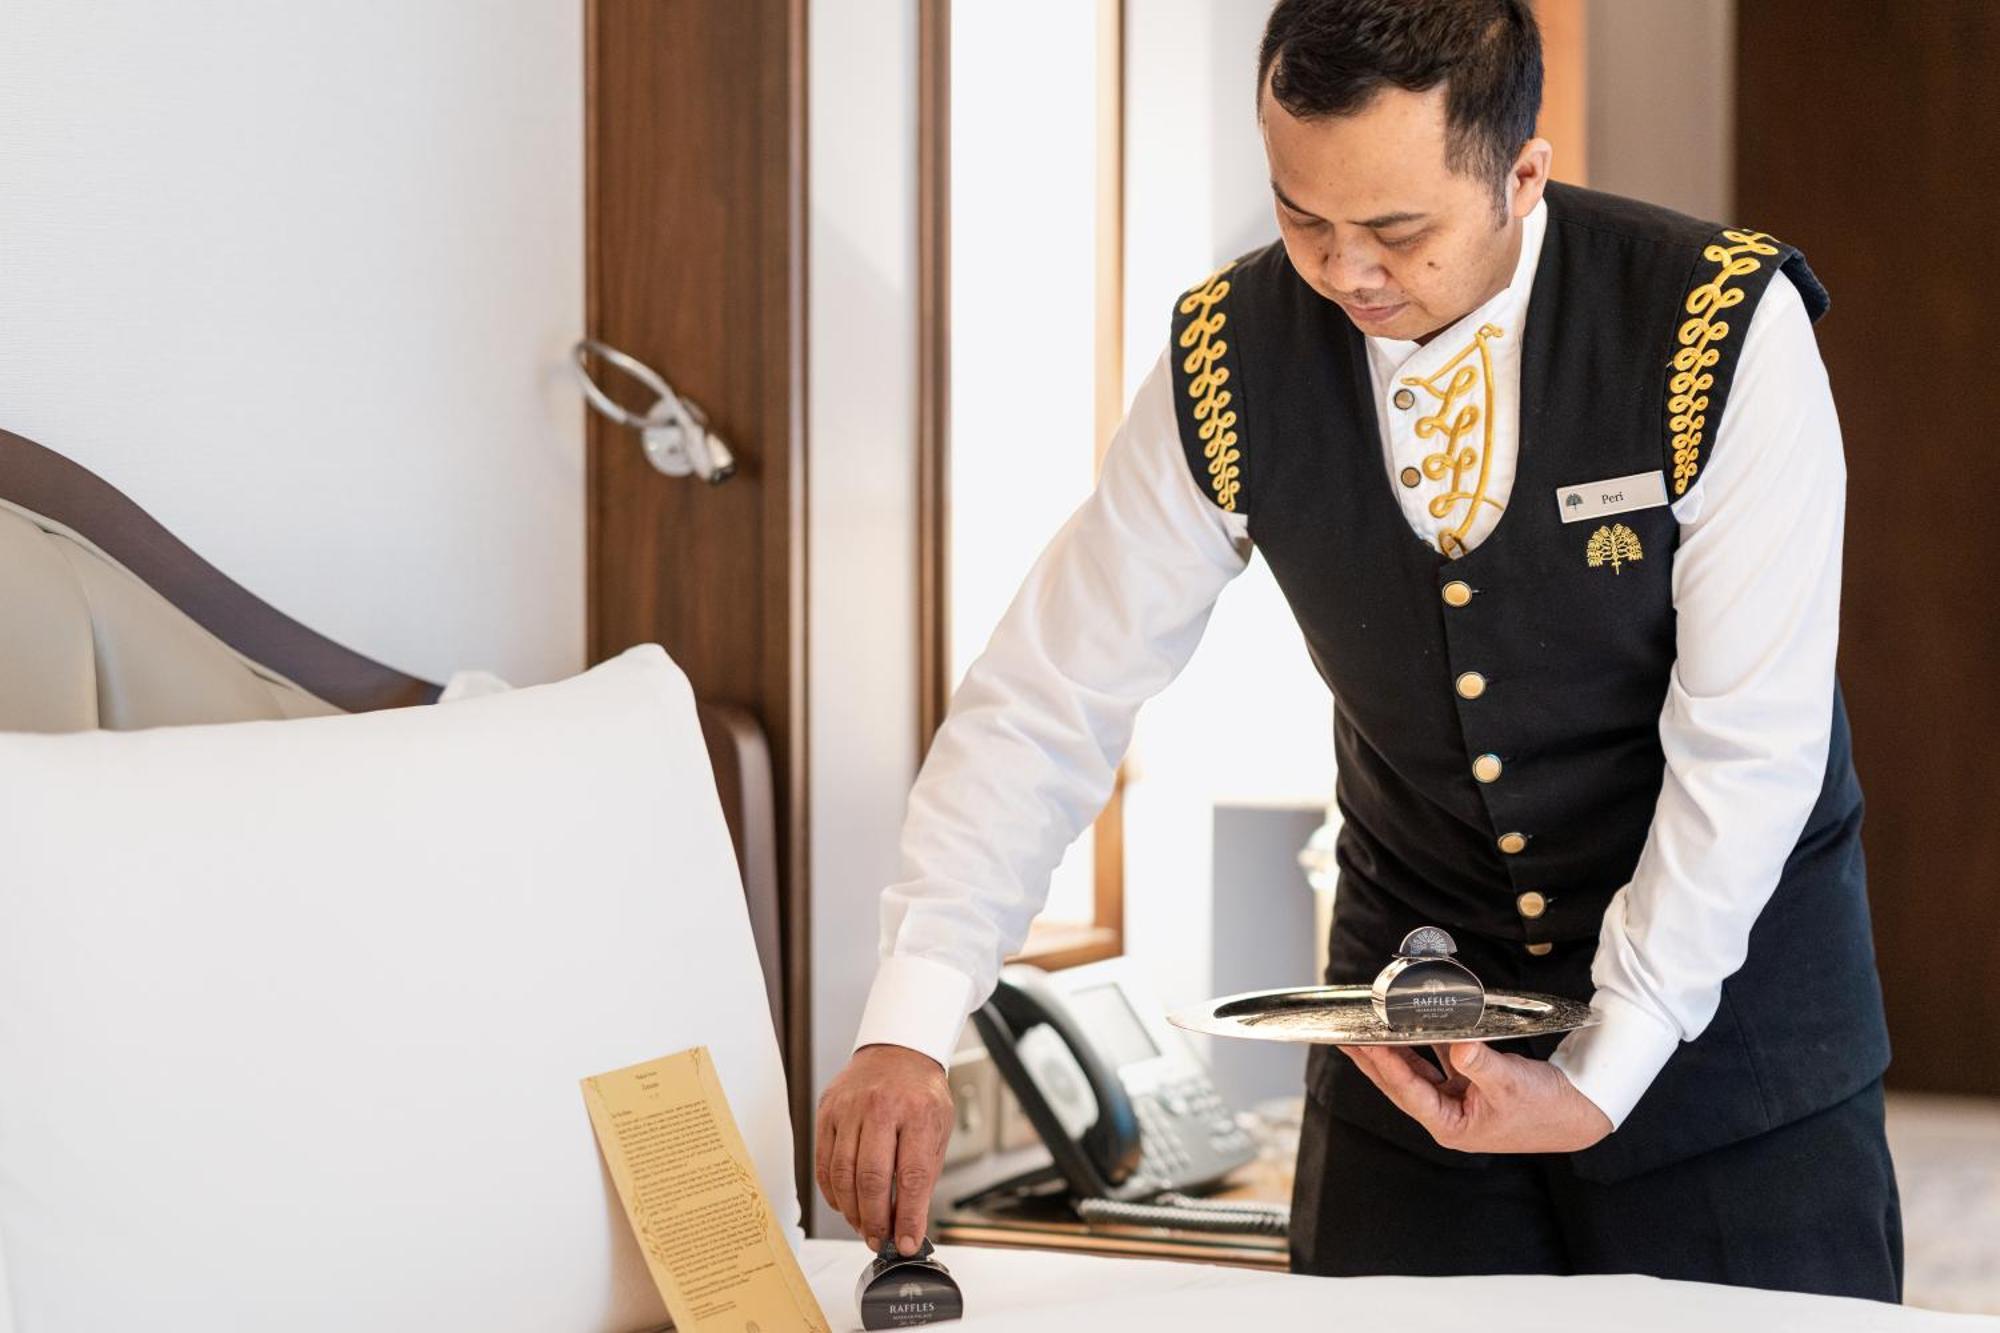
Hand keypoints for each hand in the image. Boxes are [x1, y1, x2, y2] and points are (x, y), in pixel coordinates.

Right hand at [815, 1043, 955, 1255]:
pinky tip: (844, 1204)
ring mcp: (849, 1108)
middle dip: (875, 1220)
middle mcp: (881, 1107)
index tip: (906, 1242)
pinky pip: (823, 1162)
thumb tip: (910, 1223)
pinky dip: (832, 1192)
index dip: (907, 1217)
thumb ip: (924, 1175)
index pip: (911, 1176)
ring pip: (842, 1174)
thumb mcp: (938, 1129)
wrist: (897, 1051)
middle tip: (879, 1240)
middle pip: (871, 1178)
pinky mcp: (827, 1112)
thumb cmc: (919, 1093)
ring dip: (851, 1211)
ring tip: (863, 1227)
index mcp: (917, 1112)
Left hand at [1337, 1041, 1611, 1153]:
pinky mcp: (1469, 1084)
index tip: (1361, 1043)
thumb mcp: (1510, 1083)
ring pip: (1416, 1070)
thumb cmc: (1547, 1108)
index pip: (1407, 1091)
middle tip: (1343, 1036)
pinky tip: (1409, 1024)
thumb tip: (1459, 1043)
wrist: (1581, 1110)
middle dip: (1373, 1059)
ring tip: (1365, 1029)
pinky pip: (1438, 1060)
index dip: (1383, 1065)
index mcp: (1451, 1125)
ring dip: (1394, 1049)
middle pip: (1401, 1082)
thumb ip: (1480, 1062)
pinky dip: (1425, 1043)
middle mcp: (1449, 1115)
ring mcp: (1458, 1100)